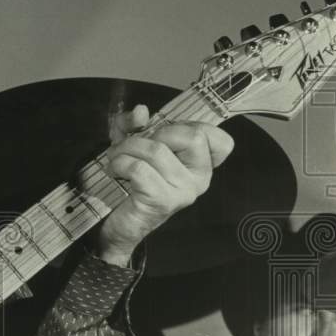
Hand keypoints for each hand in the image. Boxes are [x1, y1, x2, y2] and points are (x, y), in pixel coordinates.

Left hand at [95, 105, 234, 265]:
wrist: (116, 224)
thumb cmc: (129, 181)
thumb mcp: (132, 144)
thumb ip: (135, 124)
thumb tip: (141, 111)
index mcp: (200, 165)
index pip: (221, 141)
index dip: (190, 126)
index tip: (161, 133)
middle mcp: (199, 179)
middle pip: (192, 136)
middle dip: (153, 134)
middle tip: (132, 145)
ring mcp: (184, 192)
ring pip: (157, 150)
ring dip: (126, 149)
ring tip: (116, 158)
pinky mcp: (163, 201)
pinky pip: (140, 168)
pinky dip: (120, 163)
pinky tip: (115, 171)